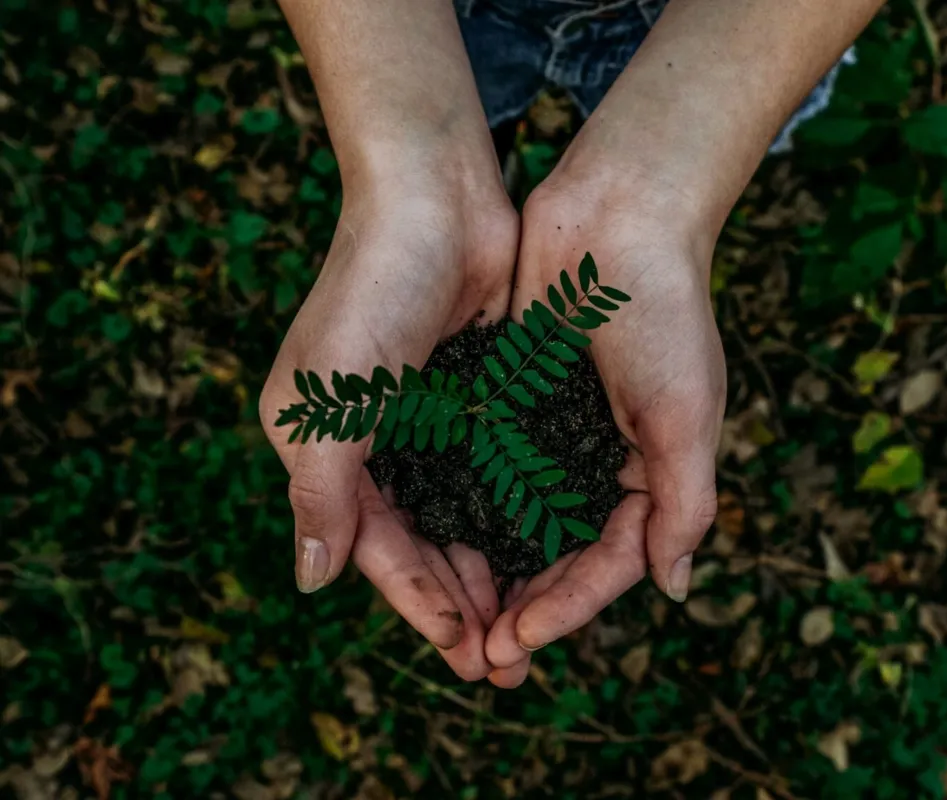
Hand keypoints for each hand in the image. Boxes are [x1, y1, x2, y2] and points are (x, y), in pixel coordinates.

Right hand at [259, 173, 518, 680]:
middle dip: (461, 603)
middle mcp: (375, 442)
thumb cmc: (372, 290)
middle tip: (505, 662)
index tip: (464, 651)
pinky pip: (495, 472)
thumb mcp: (330, 399)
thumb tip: (311, 581)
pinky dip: (514, 514)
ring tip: (529, 624)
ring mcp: (428, 420)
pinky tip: (545, 551)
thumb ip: (320, 493)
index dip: (418, 603)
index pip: (375, 547)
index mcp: (327, 448)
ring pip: (462, 516)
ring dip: (492, 569)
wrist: (435, 198)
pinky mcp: (474, 396)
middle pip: (421, 543)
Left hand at [484, 173, 725, 686]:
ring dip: (487, 569)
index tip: (521, 639)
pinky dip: (463, 504)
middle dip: (523, 605)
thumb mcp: (687, 413)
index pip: (608, 561)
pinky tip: (432, 538)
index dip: (568, 606)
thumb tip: (674, 588)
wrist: (617, 215)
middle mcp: (595, 460)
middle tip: (481, 655)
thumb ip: (684, 502)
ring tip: (453, 617)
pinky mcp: (508, 398)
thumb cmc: (664, 312)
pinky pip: (483, 464)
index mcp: (646, 472)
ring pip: (514, 519)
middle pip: (556, 554)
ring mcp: (549, 431)